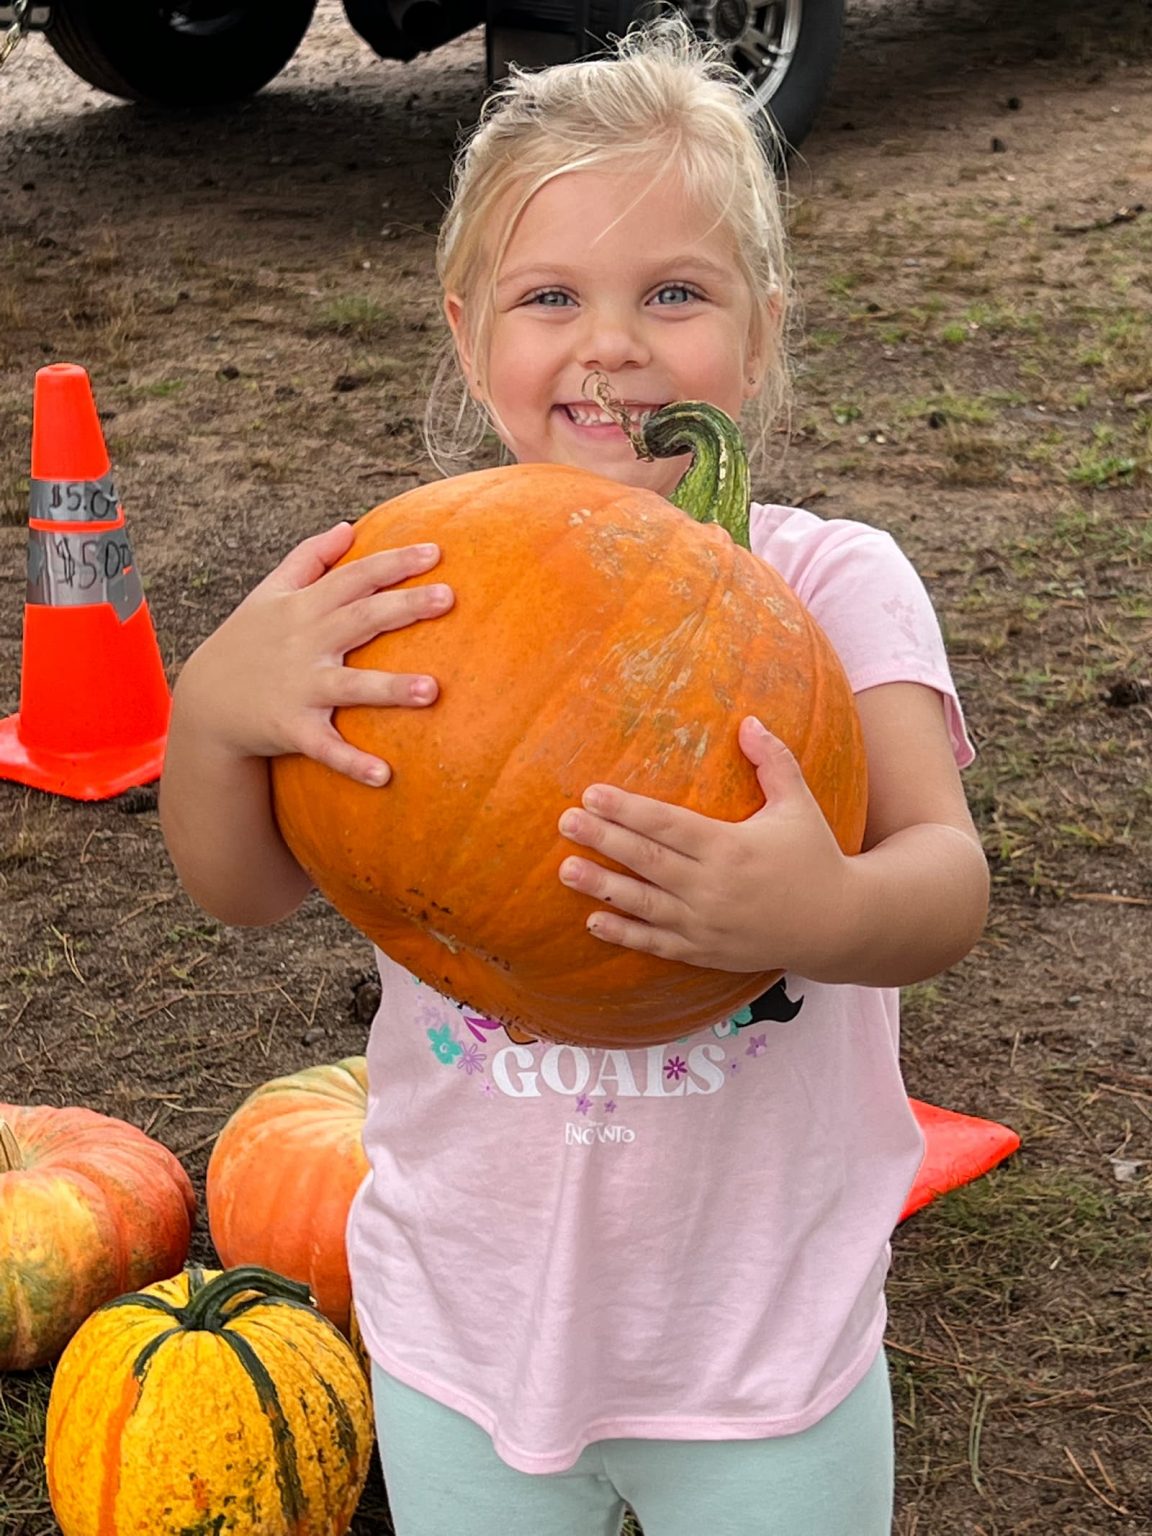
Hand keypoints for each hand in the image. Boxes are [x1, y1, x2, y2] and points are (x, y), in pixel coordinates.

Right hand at [175, 521, 453, 784]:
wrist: (205, 702)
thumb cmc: (247, 641)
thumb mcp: (269, 593)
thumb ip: (309, 558)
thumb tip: (347, 527)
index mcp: (305, 608)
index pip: (355, 577)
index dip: (393, 562)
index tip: (436, 552)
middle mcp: (306, 643)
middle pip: (360, 619)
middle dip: (403, 607)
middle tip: (448, 597)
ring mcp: (299, 687)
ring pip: (350, 686)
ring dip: (389, 689)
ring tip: (433, 691)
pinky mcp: (291, 728)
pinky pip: (325, 747)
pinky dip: (351, 762)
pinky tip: (385, 776)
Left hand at [556, 716, 855, 974]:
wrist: (840, 925)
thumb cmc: (816, 857)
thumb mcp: (799, 804)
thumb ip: (773, 762)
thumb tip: (749, 721)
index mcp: (730, 847)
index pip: (667, 824)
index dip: (627, 809)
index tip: (592, 793)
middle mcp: (713, 887)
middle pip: (646, 860)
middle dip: (602, 839)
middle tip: (564, 821)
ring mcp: (707, 924)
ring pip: (644, 904)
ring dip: (602, 887)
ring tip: (565, 869)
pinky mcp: (706, 951)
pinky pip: (658, 944)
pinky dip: (625, 935)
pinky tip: (593, 921)